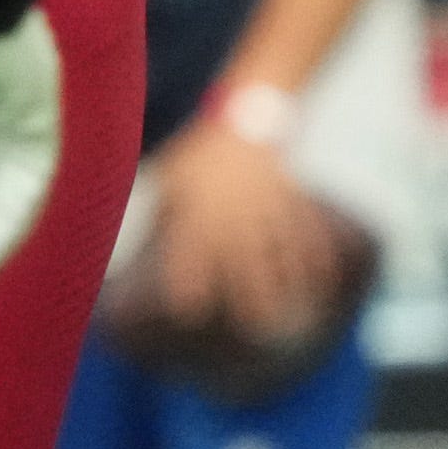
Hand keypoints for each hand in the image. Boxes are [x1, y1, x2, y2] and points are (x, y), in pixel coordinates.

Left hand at [147, 115, 340, 337]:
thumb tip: (124, 225)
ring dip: (288, 284)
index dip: (188, 278)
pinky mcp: (291, 200)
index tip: (189, 309)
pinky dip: (317, 254)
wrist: (244, 119)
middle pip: (244, 261)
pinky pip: (308, 230)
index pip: (191, 249)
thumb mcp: (174, 176)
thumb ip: (158, 206)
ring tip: (292, 315)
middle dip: (250, 294)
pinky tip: (323, 279)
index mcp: (201, 210)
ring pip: (281, 252)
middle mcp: (235, 214)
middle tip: (257, 329)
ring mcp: (266, 207)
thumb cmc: (202, 156)